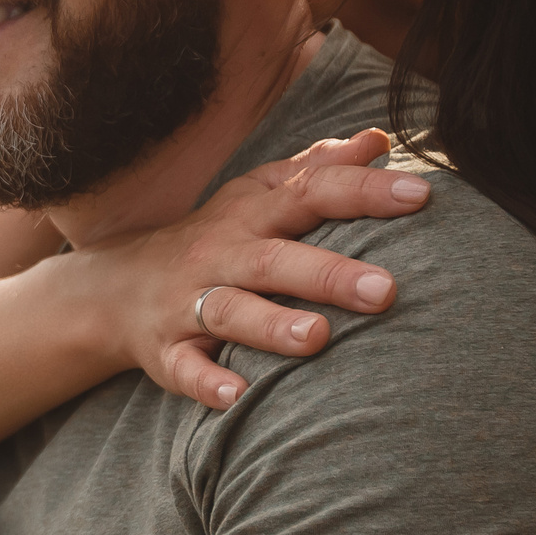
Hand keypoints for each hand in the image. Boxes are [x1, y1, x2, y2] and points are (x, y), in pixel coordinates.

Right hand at [87, 130, 427, 408]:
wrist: (117, 286)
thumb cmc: (216, 238)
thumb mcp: (257, 194)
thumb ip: (317, 168)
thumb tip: (379, 139)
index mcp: (252, 212)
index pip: (310, 192)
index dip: (363, 192)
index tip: (419, 196)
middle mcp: (221, 252)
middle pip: (275, 258)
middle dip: (327, 273)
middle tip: (385, 290)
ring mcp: (189, 301)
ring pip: (230, 311)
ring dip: (271, 325)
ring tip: (316, 338)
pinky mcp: (167, 349)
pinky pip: (184, 367)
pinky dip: (207, 381)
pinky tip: (237, 395)